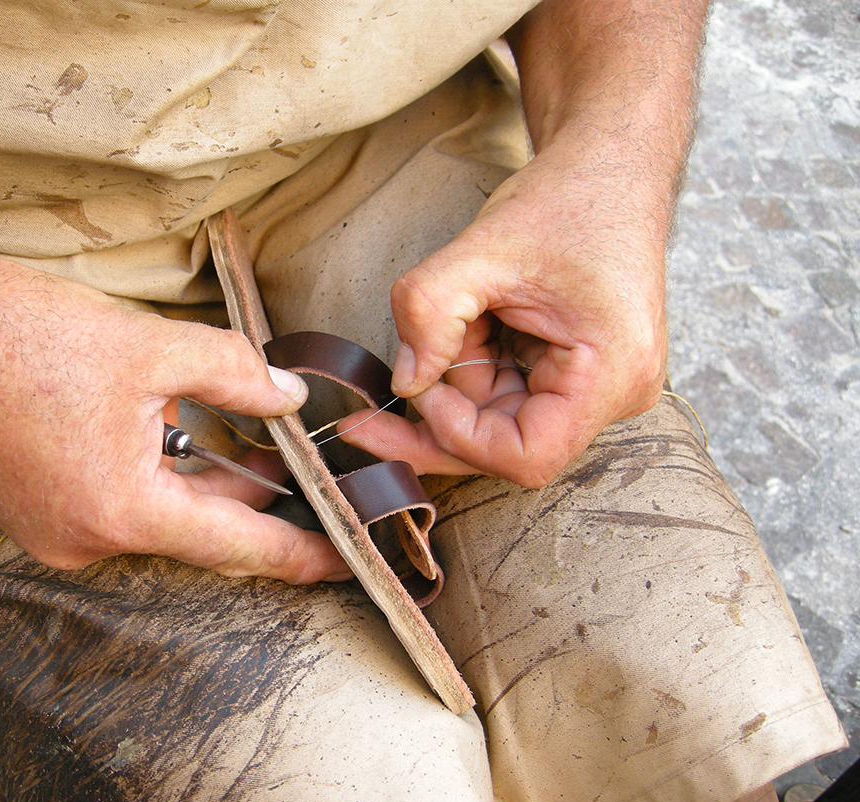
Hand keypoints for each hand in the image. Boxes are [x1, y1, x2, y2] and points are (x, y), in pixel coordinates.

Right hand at [0, 270, 350, 582]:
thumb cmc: (21, 332)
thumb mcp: (150, 345)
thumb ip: (234, 375)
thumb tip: (288, 399)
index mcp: (120, 512)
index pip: (235, 546)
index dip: (298, 554)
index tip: (345, 564)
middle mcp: (83, 541)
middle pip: (195, 535)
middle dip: (251, 506)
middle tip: (306, 476)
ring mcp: (49, 533)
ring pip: (153, 520)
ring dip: (200, 488)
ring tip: (252, 450)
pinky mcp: (29, 512)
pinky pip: (113, 509)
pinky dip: (153, 482)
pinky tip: (176, 438)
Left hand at [336, 139, 667, 487]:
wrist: (608, 168)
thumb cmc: (568, 199)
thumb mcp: (483, 247)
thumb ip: (429, 312)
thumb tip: (404, 381)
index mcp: (611, 372)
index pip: (526, 457)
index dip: (460, 435)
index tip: (426, 387)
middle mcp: (614, 394)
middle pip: (506, 449)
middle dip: (438, 422)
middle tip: (363, 420)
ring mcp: (596, 390)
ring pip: (500, 425)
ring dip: (453, 386)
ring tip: (444, 323)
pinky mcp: (573, 378)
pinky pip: (507, 399)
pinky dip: (468, 372)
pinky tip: (458, 331)